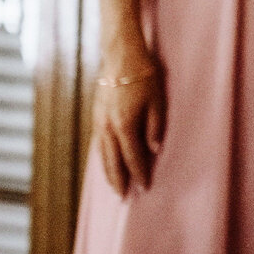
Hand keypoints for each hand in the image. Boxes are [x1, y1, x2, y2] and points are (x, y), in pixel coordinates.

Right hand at [92, 48, 164, 195]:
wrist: (120, 55)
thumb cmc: (144, 75)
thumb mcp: (157, 100)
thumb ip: (155, 126)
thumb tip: (154, 149)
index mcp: (124, 125)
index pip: (133, 157)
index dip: (139, 173)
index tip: (144, 187)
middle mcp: (107, 127)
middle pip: (112, 161)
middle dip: (119, 180)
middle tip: (123, 197)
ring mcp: (98, 121)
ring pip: (102, 154)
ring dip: (108, 171)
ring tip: (114, 185)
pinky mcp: (96, 115)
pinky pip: (98, 143)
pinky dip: (102, 156)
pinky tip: (106, 161)